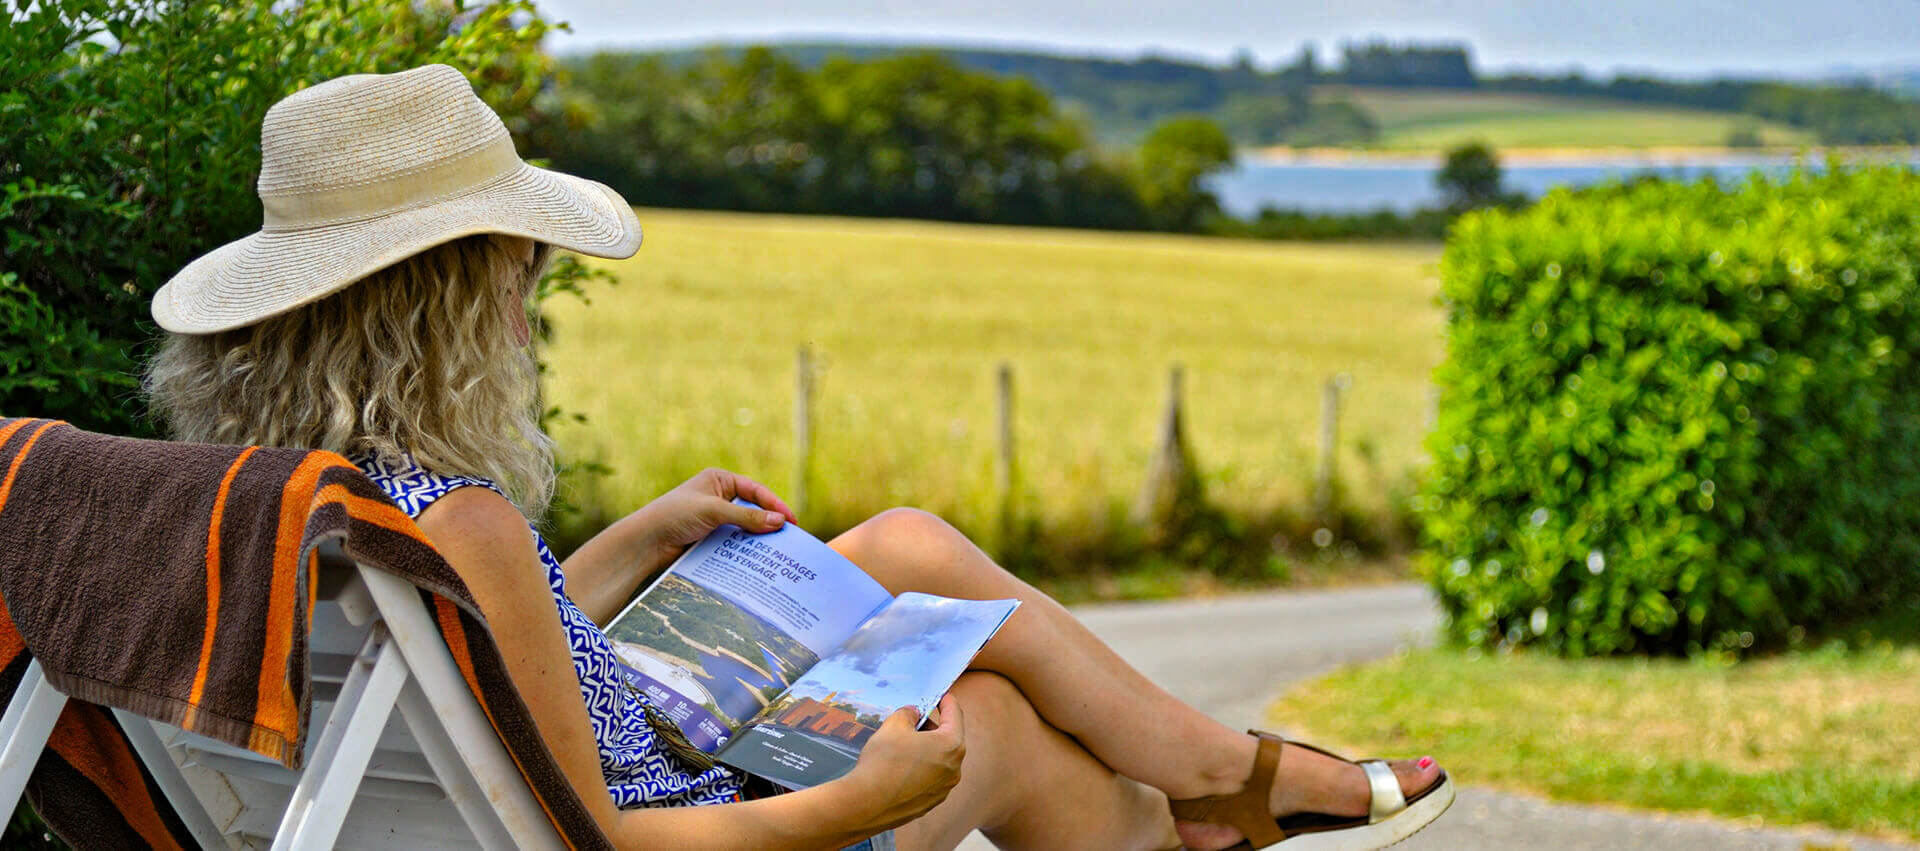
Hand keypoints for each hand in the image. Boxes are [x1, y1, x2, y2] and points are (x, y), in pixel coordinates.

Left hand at [632, 468, 798, 570]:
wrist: (646, 542)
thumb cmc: (674, 516)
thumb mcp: (714, 511)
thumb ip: (747, 516)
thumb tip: (780, 521)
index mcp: (719, 480)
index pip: (755, 490)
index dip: (775, 504)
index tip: (791, 521)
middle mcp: (718, 497)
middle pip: (752, 509)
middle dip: (769, 523)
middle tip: (790, 538)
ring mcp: (714, 519)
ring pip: (744, 528)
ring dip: (758, 539)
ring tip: (777, 551)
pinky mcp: (710, 538)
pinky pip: (734, 542)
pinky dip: (745, 550)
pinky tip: (757, 560)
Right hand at [835, 694, 966, 831]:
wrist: (866, 804)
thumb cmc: (883, 763)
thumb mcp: (894, 725)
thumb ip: (908, 713)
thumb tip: (913, 713)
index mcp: (951, 745)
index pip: (955, 714)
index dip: (946, 700)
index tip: (940, 695)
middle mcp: (954, 769)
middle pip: (949, 738)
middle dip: (932, 726)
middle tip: (913, 719)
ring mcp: (944, 789)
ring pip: (940, 760)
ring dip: (927, 748)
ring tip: (903, 743)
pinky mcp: (931, 803)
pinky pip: (931, 778)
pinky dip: (921, 768)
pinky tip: (901, 766)